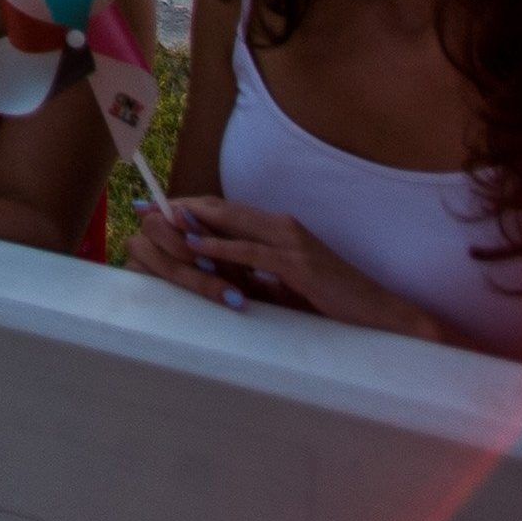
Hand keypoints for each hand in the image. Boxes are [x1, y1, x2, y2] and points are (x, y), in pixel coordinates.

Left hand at [127, 196, 447, 342]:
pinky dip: (219, 248)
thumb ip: (256, 276)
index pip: (226, 210)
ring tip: (157, 220)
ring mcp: (291, 241)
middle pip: (221, 208)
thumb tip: (224, 281)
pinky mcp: (297, 263)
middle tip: (143, 206)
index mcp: (279, 228)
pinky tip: (194, 247)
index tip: (157, 206)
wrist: (378, 314)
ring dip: (192, 222)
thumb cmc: (333, 302)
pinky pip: (250, 252)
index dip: (190, 206)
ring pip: (231, 223)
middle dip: (180, 206)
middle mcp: (282, 226)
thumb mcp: (287, 285)